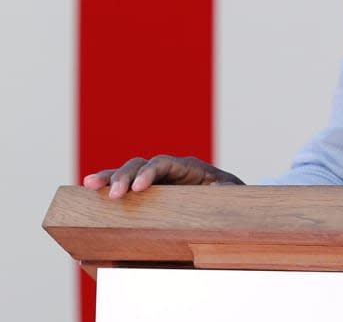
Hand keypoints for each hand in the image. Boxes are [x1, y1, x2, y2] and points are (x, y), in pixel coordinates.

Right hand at [82, 155, 243, 198]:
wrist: (228, 200)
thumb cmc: (230, 196)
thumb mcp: (232, 194)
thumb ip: (225, 192)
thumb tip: (218, 190)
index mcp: (189, 167)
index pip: (165, 163)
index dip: (150, 172)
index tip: (139, 188)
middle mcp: (169, 170)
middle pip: (142, 164)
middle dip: (126, 177)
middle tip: (113, 196)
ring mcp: (157, 180)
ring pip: (129, 172)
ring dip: (110, 178)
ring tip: (89, 185)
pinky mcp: (148, 192)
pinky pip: (125, 186)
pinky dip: (108, 186)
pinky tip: (89, 190)